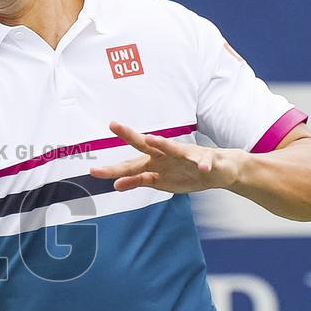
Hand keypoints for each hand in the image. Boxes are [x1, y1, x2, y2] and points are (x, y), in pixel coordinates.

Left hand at [89, 121, 241, 194]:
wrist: (217, 170)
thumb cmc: (184, 173)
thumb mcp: (159, 182)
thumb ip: (138, 181)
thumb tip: (116, 185)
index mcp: (153, 162)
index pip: (129, 164)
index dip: (112, 168)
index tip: (93, 170)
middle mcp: (165, 155)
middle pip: (144, 146)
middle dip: (129, 136)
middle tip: (114, 125)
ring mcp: (185, 155)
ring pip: (173, 148)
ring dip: (163, 143)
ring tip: (152, 139)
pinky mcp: (205, 160)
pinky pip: (203, 162)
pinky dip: (203, 165)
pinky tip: (202, 168)